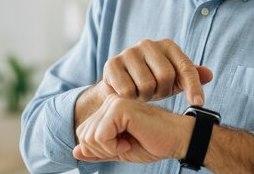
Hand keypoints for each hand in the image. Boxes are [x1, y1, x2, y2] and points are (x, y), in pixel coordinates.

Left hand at [73, 95, 193, 162]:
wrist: (178, 140)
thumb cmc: (153, 143)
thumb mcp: (120, 151)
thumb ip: (98, 151)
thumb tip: (74, 152)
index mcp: (108, 109)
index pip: (83, 133)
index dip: (100, 149)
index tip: (123, 145)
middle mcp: (109, 102)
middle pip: (83, 135)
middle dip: (102, 150)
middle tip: (126, 144)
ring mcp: (114, 102)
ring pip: (89, 136)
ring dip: (110, 148)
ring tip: (130, 141)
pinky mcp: (120, 108)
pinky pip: (101, 136)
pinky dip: (114, 146)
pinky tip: (131, 139)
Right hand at [95, 38, 212, 104]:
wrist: (119, 86)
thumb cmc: (152, 82)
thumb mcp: (175, 81)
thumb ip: (192, 77)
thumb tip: (209, 74)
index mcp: (167, 45)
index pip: (185, 67)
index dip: (193, 87)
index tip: (198, 104)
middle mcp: (148, 44)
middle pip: (165, 76)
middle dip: (163, 92)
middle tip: (157, 94)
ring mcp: (128, 52)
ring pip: (146, 85)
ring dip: (146, 97)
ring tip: (143, 94)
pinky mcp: (112, 63)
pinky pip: (128, 90)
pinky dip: (131, 98)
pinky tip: (129, 95)